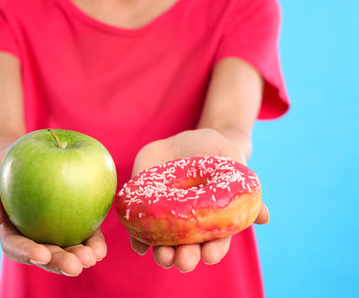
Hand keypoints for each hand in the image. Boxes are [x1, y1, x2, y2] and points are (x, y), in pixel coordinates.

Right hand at [0, 150, 106, 275]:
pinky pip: (84, 235)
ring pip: (67, 249)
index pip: (16, 246)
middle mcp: (34, 235)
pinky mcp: (74, 221)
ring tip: (93, 258)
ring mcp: (55, 231)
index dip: (28, 253)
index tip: (42, 255)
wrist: (27, 155)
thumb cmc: (4, 163)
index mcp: (11, 230)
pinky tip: (101, 250)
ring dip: (80, 257)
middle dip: (60, 262)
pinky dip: (92, 243)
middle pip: (45, 254)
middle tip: (75, 266)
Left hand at [130, 129, 268, 271]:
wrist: (181, 141)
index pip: (216, 241)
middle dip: (187, 257)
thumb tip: (265, 218)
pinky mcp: (145, 209)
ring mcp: (166, 218)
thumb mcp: (230, 158)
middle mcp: (189, 224)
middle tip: (185, 261)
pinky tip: (139, 246)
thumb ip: (243, 184)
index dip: (215, 250)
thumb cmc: (212, 150)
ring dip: (163, 254)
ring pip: (164, 244)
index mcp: (212, 218)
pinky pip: (140, 228)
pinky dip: (139, 239)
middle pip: (189, 248)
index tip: (211, 255)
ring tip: (164, 256)